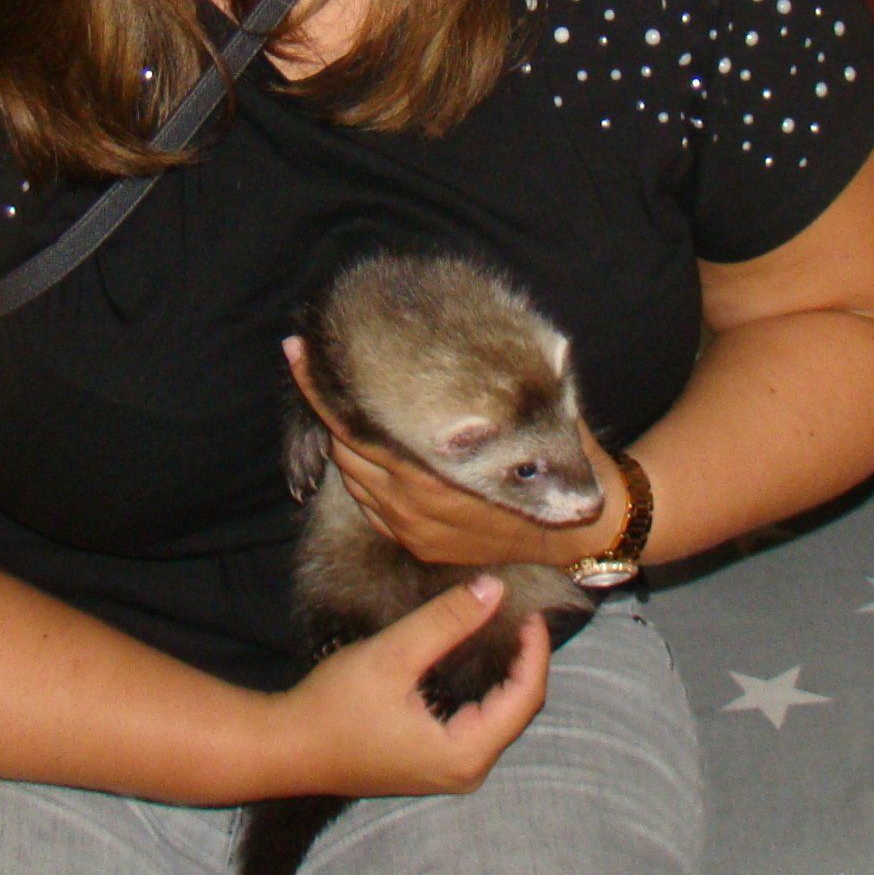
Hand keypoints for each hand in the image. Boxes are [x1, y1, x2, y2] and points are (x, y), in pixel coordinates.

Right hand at [269, 574, 549, 798]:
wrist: (287, 748)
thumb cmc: (336, 705)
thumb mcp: (393, 655)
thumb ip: (446, 621)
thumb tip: (495, 589)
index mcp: (465, 753)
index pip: (524, 700)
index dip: (535, 652)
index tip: (531, 611)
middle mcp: (466, 771)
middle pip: (516, 712)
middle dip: (524, 662)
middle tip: (520, 614)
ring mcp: (449, 771)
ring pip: (497, 718)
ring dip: (504, 675)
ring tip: (503, 629)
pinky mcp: (432, 762)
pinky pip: (476, 724)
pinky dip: (483, 690)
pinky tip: (475, 658)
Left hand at [282, 337, 620, 569]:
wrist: (577, 535)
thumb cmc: (559, 463)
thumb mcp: (536, 413)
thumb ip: (512, 382)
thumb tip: (516, 331)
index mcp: (429, 471)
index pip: (351, 423)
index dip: (317, 387)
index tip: (295, 349)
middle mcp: (407, 502)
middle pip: (344, 447)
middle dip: (335, 413)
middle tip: (330, 376)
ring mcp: (407, 527)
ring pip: (352, 477)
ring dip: (351, 446)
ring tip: (362, 414)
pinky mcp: (414, 543)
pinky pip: (370, 505)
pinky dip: (367, 478)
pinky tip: (383, 456)